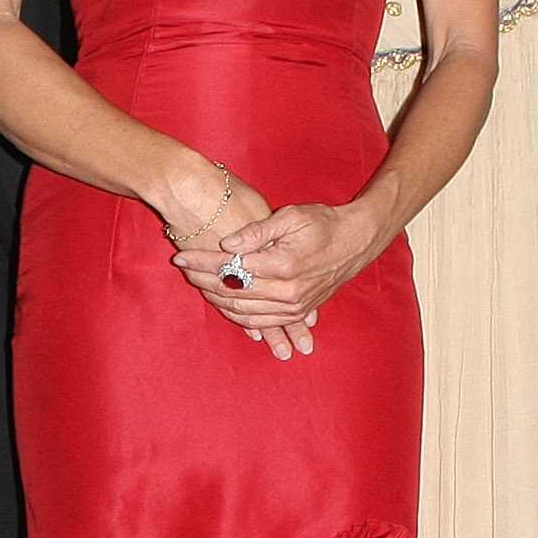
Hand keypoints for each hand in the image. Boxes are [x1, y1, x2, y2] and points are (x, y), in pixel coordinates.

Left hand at [189, 199, 387, 361]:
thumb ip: (257, 231)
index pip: (231, 267)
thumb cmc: (324, 223)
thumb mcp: (292, 216)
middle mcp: (287, 291)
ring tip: (197, 283)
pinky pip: (260, 321)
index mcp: (283, 265)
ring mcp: (293, 306)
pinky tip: (221, 303)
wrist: (356, 242)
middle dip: (203, 280)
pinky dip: (237, 315)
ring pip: (243, 311)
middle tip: (183, 268)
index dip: (203, 262)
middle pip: (233, 291)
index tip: (181, 255)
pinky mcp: (297, 312)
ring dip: (216, 299)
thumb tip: (227, 244)